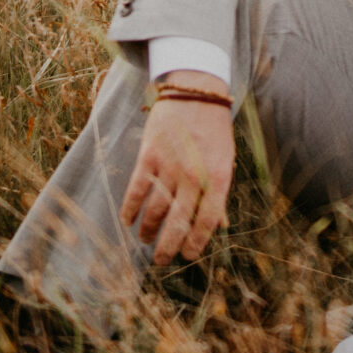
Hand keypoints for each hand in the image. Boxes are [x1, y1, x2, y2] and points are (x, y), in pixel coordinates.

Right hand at [119, 71, 234, 263]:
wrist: (196, 92)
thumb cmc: (214, 129)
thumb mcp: (225, 160)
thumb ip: (219, 192)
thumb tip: (217, 226)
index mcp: (217, 178)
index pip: (207, 222)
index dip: (196, 243)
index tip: (187, 256)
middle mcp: (193, 176)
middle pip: (178, 223)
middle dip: (168, 247)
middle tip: (162, 260)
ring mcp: (170, 167)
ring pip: (155, 211)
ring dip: (148, 230)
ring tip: (146, 240)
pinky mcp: (149, 156)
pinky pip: (137, 191)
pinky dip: (130, 209)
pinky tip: (128, 220)